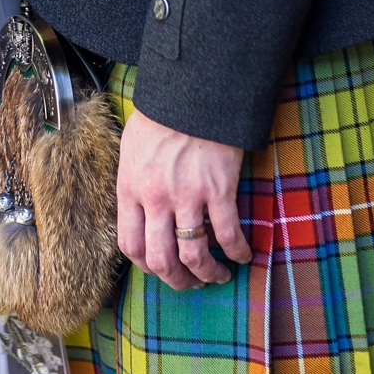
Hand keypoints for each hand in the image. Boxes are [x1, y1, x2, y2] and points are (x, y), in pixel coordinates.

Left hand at [116, 106, 250, 289]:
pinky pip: (228, 235)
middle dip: (177, 280)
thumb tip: (141, 216)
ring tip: (217, 274)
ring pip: (194, 255)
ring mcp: (187, 195)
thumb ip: (134, 184)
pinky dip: (237, 252)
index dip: (146, 266)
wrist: (192, 92)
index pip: (130, 245)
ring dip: (207, 273)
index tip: (161, 269)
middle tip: (190, 281)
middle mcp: (156, 197)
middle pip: (161, 260)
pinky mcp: (218, 189)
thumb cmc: (162, 116)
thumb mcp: (132, 149)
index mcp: (131, 187)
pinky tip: (243, 255)